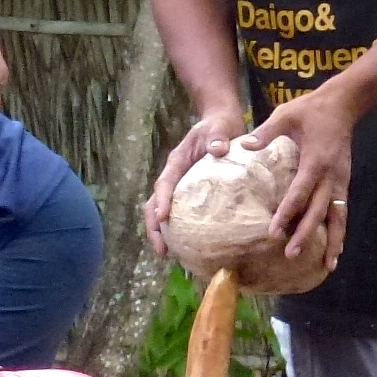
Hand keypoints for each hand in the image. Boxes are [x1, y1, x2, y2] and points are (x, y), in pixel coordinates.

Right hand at [143, 110, 249, 256]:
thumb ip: (217, 137)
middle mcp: (174, 176)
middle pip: (154, 204)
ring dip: (162, 233)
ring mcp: (180, 186)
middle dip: (154, 228)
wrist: (222, 122)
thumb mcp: (219, 127)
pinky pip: (180, 213)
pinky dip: (179, 229)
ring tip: (168, 254)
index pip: (164, 183)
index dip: (162, 201)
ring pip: (162, 211)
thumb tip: (218, 149)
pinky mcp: (190, 193)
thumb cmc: (219, 125)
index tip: (162, 217)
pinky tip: (188, 246)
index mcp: (177, 162)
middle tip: (161, 250)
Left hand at [239, 82, 357, 266]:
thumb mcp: (285, 114)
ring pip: (338, 217)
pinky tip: (337, 251)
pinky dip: (340, 232)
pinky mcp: (344, 183)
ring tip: (327, 266)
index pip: (299, 192)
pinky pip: (343, 212)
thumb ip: (266, 132)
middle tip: (291, 255)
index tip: (273, 233)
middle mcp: (331, 176)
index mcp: (314, 160)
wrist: (343, 104)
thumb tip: (244, 146)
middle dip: (306, 235)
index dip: (287, 213)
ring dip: (332, 242)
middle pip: (319, 211)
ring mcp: (340, 181)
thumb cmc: (309, 109)